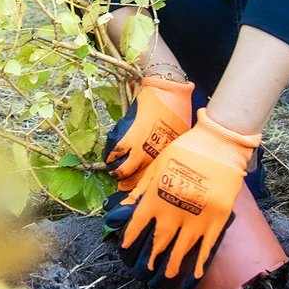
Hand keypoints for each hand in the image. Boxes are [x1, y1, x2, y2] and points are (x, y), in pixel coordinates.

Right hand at [104, 76, 194, 191]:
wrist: (169, 93)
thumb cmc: (178, 112)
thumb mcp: (179, 136)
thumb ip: (170, 150)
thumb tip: (165, 161)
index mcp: (166, 158)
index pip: (153, 181)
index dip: (142, 190)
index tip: (136, 195)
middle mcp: (154, 157)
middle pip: (138, 180)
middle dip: (128, 187)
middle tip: (121, 187)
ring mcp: (142, 148)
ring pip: (125, 170)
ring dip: (118, 173)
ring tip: (114, 172)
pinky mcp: (131, 136)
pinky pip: (117, 152)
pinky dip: (111, 156)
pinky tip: (109, 157)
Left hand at [118, 110, 260, 288]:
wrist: (218, 144)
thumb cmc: (185, 151)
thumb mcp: (157, 166)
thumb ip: (140, 191)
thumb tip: (121, 210)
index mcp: (156, 197)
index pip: (137, 225)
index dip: (129, 240)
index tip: (125, 249)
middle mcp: (173, 212)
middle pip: (157, 244)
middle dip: (148, 261)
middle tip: (142, 273)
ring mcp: (196, 219)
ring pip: (180, 252)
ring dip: (170, 269)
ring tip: (162, 279)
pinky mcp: (216, 221)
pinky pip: (205, 249)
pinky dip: (198, 266)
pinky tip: (192, 278)